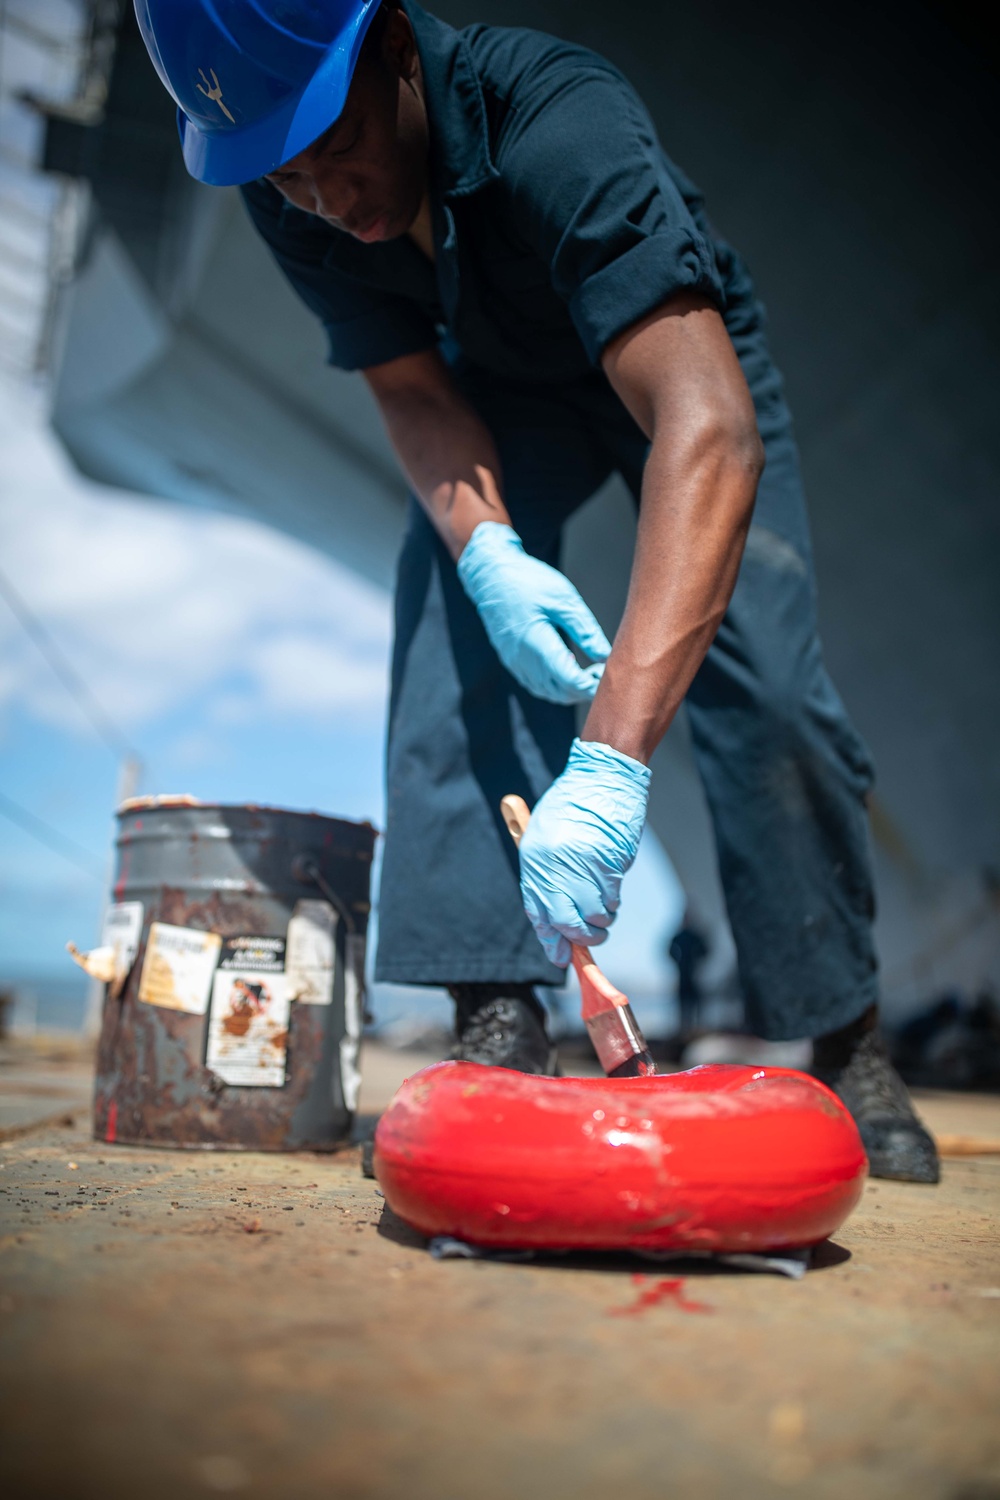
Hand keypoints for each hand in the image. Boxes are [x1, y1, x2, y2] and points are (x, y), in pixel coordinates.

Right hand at [457, 523, 609, 703]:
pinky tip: (566, 668)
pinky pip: (535, 684)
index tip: (607, 673)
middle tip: (602, 671)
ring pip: (547, 692)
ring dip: (569, 690)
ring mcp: (515, 663)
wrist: (490, 575)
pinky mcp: (511, 660)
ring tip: (588, 672)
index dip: (591, 685)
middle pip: (560, 692)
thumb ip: (585, 631)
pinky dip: (554, 685)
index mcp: (538, 645)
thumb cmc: (529, 581)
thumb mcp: (563, 600)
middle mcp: (524, 660)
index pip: (570, 681)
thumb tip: (605, 655)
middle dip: (584, 689)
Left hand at [518, 739, 650, 966]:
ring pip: (594, 915)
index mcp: (534, 859)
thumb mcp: (545, 836)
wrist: (601, 777)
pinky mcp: (610, 862)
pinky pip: (612, 898)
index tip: (561, 956)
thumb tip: (555, 923)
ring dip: (601, 921)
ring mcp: (583, 865)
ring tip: (604, 911)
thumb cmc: (571, 807)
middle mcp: (556, 865)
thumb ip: (547, 877)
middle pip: (567, 922)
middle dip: (580, 938)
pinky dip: (613, 903)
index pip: (539, 913)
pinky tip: (611, 892)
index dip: (551, 940)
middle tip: (591, 938)